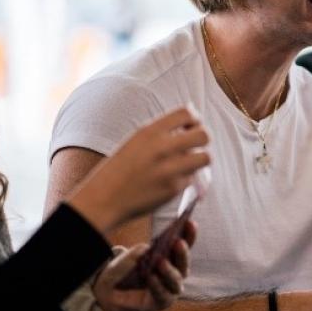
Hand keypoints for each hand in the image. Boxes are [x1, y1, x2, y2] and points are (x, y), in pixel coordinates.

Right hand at [68, 108, 209, 233]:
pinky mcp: (174, 188)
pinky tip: (170, 180)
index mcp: (150, 131)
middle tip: (194, 145)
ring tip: (188, 162)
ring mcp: (170, 169)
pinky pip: (192, 178)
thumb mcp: (136, 140)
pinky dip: (185, 178)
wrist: (105, 197)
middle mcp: (162, 148)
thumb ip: (162, 130)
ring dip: (200, 159)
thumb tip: (192, 119)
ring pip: (205, 157)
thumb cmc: (121, 167)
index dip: (194, 119)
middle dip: (203, 139)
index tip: (190, 126)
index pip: (187, 113)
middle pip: (204, 135)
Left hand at [91, 222, 195, 310]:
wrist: (110, 291)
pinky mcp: (161, 302)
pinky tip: (150, 276)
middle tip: (177, 242)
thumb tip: (149, 250)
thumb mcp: (131, 255)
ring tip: (160, 261)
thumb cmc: (125, 270)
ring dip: (169, 270)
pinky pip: (162, 293)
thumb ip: (141, 251)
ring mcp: (170, 289)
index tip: (190, 222)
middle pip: (183, 263)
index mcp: (171, 258)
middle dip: (182, 252)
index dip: (189, 234)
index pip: (184, 245)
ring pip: (175, 280)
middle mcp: (175, 273)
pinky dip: (156, 284)